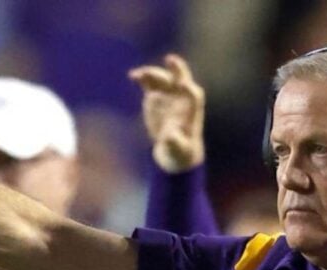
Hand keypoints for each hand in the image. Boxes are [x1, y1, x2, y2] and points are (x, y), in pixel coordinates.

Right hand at [129, 54, 205, 172]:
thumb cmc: (181, 152)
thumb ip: (175, 143)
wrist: (173, 149)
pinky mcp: (155, 95)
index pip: (194, 95)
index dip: (189, 89)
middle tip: (171, 60)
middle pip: (180, 79)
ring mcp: (168, 94)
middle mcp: (182, 97)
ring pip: (162, 78)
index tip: (183, 85)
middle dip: (177, 69)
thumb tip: (169, 136)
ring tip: (138, 75)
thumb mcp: (179, 151)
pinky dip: (142, 77)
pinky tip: (133, 76)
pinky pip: (149, 82)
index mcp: (192, 109)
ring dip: (152, 73)